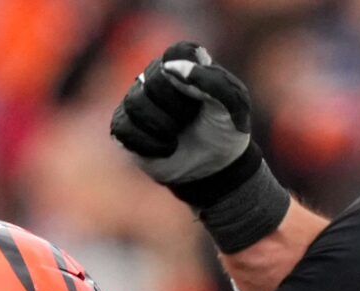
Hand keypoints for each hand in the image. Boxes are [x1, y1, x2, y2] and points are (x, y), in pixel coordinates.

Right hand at [111, 42, 255, 187]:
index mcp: (185, 60)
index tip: (203, 97)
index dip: (190, 78)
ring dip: (164, 128)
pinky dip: (151, 145)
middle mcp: (157, 73)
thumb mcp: (235, 105)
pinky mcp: (125, 124)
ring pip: (135, 104)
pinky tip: (166, 148)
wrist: (216, 167)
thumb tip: (170, 68)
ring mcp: (138, 98)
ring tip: (178, 135)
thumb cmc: (225, 129)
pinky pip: (125, 129)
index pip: (178, 54)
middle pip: (153, 80)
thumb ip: (212, 81)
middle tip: (191, 120)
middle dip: (179, 109)